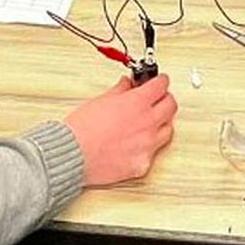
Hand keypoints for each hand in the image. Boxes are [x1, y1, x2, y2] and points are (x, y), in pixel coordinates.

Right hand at [63, 74, 178, 185]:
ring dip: (161, 123)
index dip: (160, 81)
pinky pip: (153, 153)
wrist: (73, 154)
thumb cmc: (82, 130)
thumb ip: (120, 91)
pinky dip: (147, 147)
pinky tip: (137, 144)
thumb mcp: (100, 100)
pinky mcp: (142, 163)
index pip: (161, 85)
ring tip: (149, 122)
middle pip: (171, 106)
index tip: (158, 81)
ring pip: (167, 130)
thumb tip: (126, 85)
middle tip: (156, 99)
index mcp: (138, 103)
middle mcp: (147, 123)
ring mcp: (147, 145)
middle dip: (164, 99)